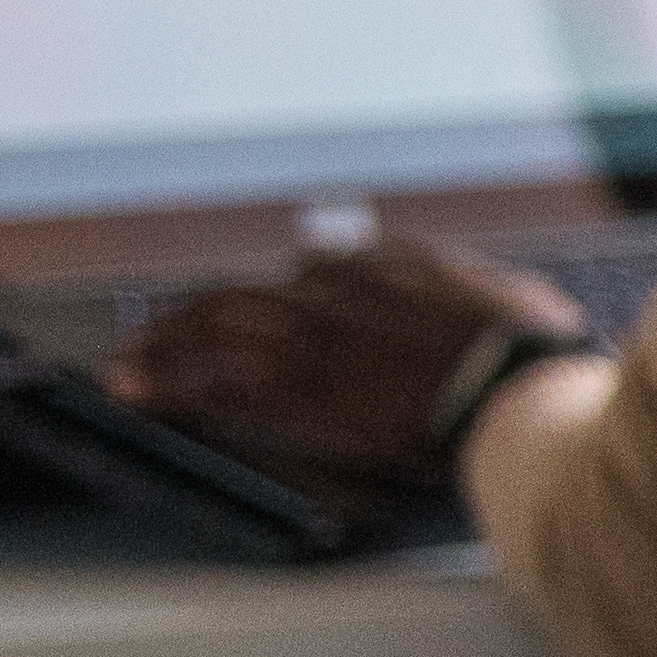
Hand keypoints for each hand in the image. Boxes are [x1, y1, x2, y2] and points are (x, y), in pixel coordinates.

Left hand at [109, 235, 588, 495]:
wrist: (508, 384)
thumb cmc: (527, 351)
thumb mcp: (514, 298)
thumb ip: (481, 294)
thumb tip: (499, 298)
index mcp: (388, 264)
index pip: (310, 274)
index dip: (273, 300)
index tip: (254, 317)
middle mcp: (335, 289)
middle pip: (246, 296)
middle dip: (194, 319)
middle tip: (154, 337)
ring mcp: (309, 335)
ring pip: (215, 327)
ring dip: (165, 346)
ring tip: (129, 365)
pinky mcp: (292, 385)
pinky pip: (212, 376)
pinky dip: (171, 382)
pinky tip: (144, 392)